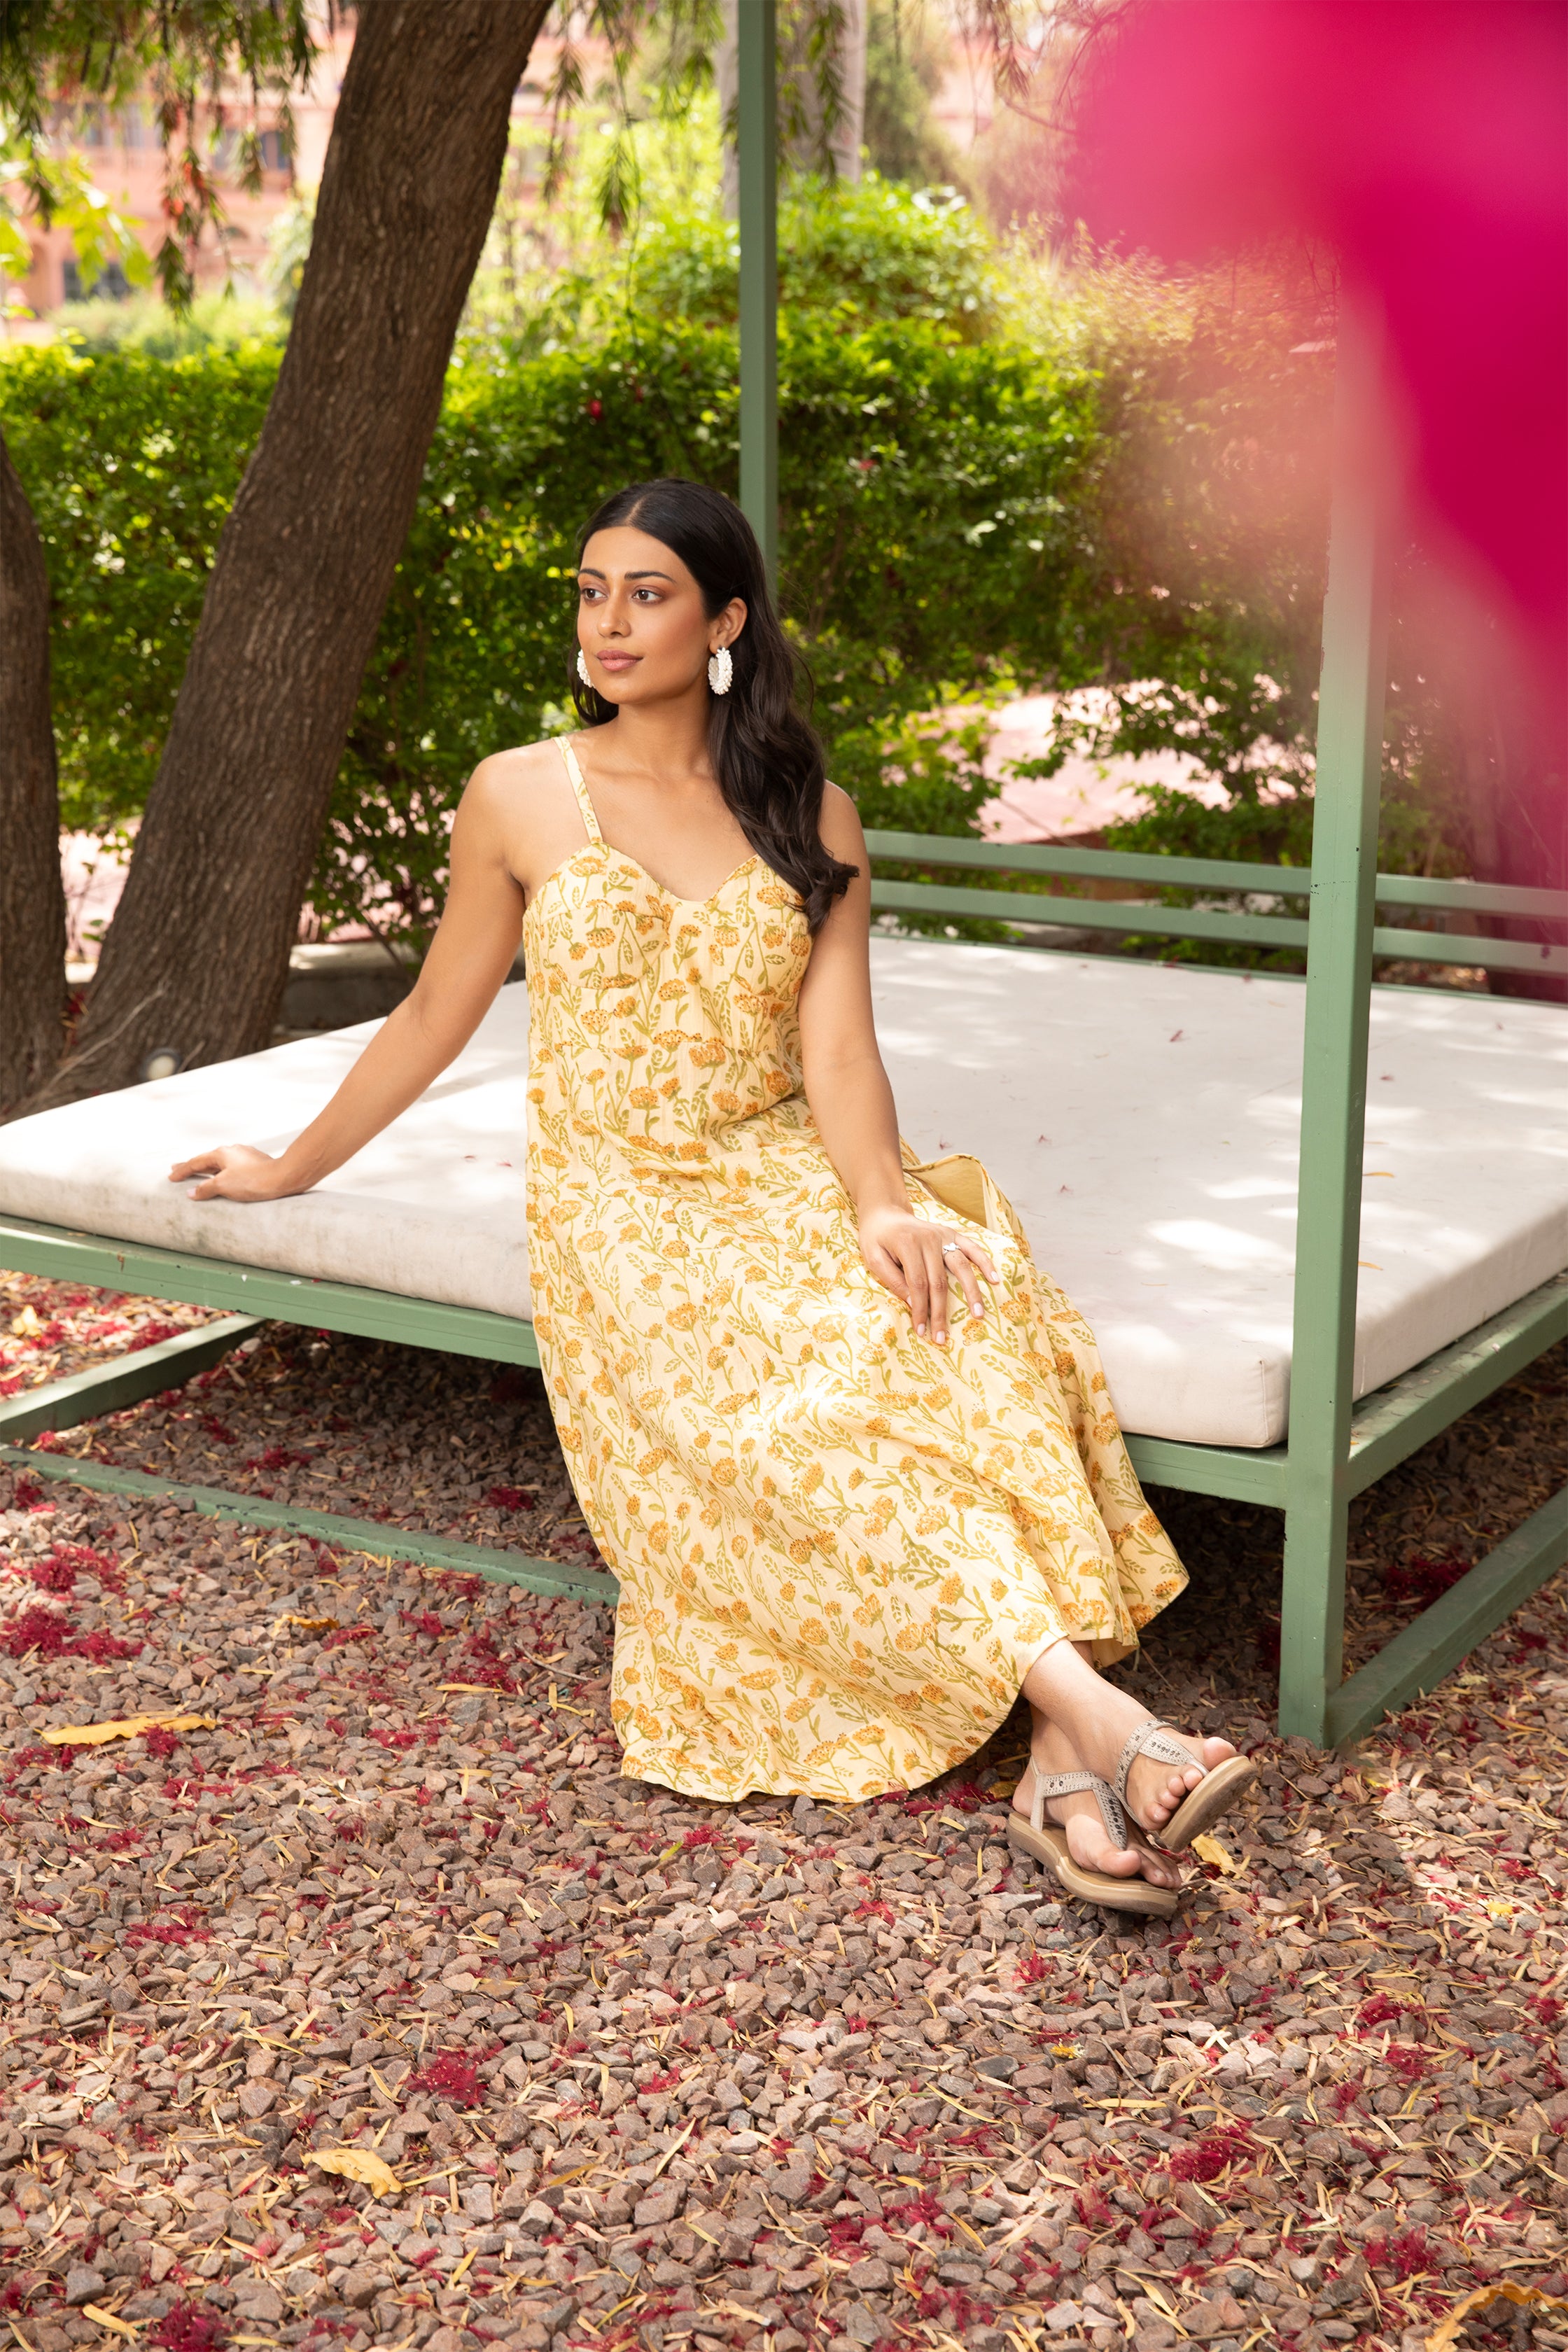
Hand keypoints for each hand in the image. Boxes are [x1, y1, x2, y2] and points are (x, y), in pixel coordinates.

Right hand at [168, 1144, 301, 1202]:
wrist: (283, 1178)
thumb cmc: (254, 1180)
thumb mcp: (224, 1186)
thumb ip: (205, 1189)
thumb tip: (192, 1192)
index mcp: (221, 1153)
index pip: (196, 1162)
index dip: (182, 1170)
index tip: (171, 1176)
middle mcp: (232, 1151)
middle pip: (207, 1160)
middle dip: (192, 1166)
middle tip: (177, 1168)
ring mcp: (245, 1157)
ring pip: (221, 1163)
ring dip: (208, 1169)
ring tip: (198, 1174)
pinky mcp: (256, 1164)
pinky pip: (233, 1168)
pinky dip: (223, 1173)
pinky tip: (225, 1177)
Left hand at [858, 1203, 995, 1344]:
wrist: (885, 1212)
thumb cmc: (876, 1237)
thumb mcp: (873, 1258)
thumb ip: (892, 1279)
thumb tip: (913, 1303)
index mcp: (907, 1244)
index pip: (918, 1284)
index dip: (920, 1309)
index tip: (921, 1330)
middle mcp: (928, 1239)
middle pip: (939, 1281)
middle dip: (941, 1312)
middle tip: (942, 1337)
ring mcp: (943, 1235)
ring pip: (961, 1267)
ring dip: (971, 1293)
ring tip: (978, 1315)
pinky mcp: (951, 1234)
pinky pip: (972, 1248)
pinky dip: (985, 1263)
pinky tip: (995, 1279)